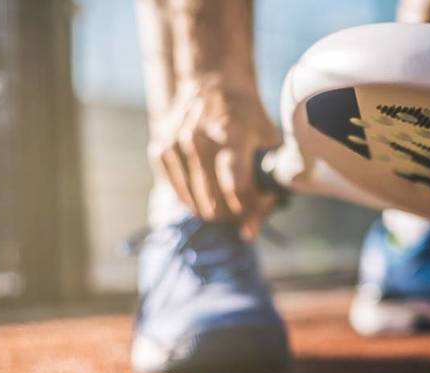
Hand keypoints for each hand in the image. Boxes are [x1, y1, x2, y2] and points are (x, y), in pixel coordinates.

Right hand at [149, 77, 279, 239]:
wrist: (214, 80)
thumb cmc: (249, 117)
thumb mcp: (269, 144)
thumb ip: (267, 188)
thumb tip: (248, 234)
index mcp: (232, 134)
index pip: (237, 188)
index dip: (250, 207)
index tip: (258, 206)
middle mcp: (199, 138)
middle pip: (213, 201)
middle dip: (233, 214)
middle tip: (243, 207)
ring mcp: (175, 142)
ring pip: (192, 202)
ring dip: (212, 209)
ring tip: (227, 201)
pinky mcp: (160, 147)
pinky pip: (176, 191)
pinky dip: (192, 197)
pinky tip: (205, 189)